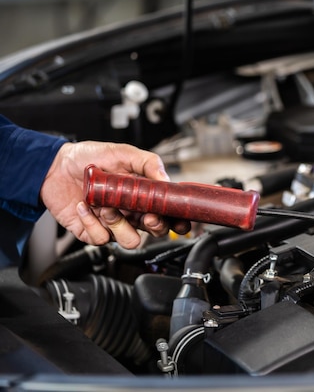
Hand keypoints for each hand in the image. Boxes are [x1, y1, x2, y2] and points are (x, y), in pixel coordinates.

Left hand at [40, 141, 190, 247]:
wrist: (55, 165)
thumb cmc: (89, 157)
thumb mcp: (124, 152)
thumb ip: (150, 163)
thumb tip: (167, 181)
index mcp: (144, 196)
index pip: (168, 214)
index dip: (177, 222)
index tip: (178, 221)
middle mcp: (131, 212)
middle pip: (155, 232)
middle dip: (154, 226)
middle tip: (146, 215)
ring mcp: (113, 223)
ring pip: (129, 241)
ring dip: (119, 224)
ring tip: (106, 207)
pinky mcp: (92, 231)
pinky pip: (101, 238)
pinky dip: (91, 223)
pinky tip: (84, 206)